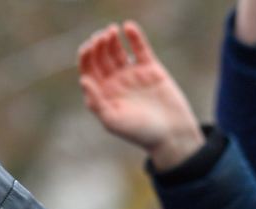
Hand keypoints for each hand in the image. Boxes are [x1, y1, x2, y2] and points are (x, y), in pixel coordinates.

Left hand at [78, 23, 204, 170]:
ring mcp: (132, 74)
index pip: (89, 69)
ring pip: (118, 50)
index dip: (86, 56)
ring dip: (112, 39)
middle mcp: (115, 82)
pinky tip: (128, 26)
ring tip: (112, 30)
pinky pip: (140, 49)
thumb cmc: (141, 133)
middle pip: (101, 56)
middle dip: (99, 45)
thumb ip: (96, 102)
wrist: (172, 134)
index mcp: (103, 94)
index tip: (89, 47)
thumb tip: (83, 80)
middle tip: (102, 37)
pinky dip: (134, 37)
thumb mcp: (114, 121)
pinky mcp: (150, 69)